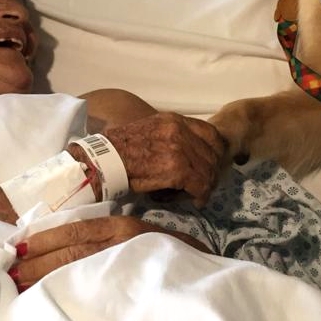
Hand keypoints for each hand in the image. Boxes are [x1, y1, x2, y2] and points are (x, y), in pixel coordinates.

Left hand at [9, 216, 207, 288]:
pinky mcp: (128, 287)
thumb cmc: (176, 257)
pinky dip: (63, 293)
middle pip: (67, 250)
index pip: (74, 230)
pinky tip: (45, 299)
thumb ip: (115, 238)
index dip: (44, 237)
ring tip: (16, 284)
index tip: (17, 245)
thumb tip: (76, 243)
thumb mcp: (146, 239)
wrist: (211, 277)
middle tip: (6, 269)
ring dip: (41, 277)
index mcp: (121, 227)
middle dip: (34, 261)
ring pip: (72, 269)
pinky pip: (88, 292)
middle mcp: (119, 242)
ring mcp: (123, 265)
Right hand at [103, 112, 225, 206]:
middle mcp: (180, 131)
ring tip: (198, 194)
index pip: (210, 133)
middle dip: (211, 171)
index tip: (212, 163)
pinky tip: (195, 200)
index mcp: (173, 120)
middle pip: (212, 154)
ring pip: (208, 171)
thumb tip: (187, 151)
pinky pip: (200, 185)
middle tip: (205, 184)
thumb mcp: (150, 131)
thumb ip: (171, 136)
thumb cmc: (120, 149)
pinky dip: (200, 195)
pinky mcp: (177, 169)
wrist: (105, 160)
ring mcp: (180, 149)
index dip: (215, 151)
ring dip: (206, 186)